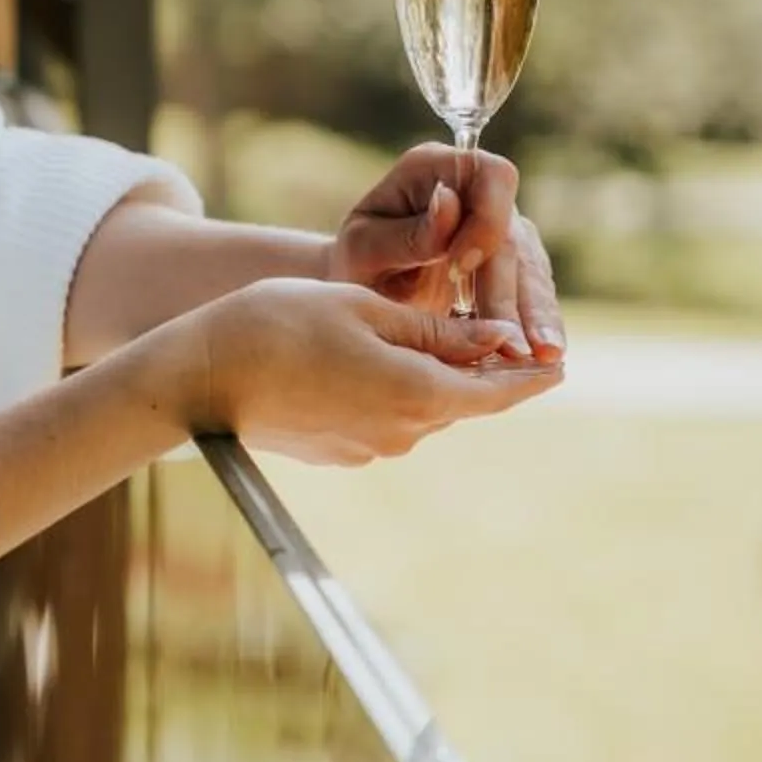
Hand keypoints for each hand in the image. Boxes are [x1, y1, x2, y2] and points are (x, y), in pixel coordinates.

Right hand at [159, 276, 561, 466]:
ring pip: (419, 405)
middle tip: (478, 326)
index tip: (560, 364)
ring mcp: (372, 448)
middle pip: (458, 397)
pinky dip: (384, 389)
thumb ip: (437, 330)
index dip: (530, 375)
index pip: (498, 391)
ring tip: (398, 332)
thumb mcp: (365, 309)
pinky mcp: (342, 453)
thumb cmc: (280, 324)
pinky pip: (383, 417)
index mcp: (420, 393)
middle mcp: (405, 433)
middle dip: (470, 364)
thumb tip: (498, 341)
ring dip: (422, 373)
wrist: (202, 377)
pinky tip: (347, 358)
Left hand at [325, 143, 564, 363]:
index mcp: (437, 167)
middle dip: (512, 293)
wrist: (362, 284)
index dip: (485, 219)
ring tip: (543, 357)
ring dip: (538, 316)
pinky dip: (537, 326)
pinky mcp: (515, 265)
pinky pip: (533, 294)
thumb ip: (407, 232)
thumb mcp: (366, 247)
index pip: (488, 176)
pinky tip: (543, 358)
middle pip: (513, 235)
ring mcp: (503, 227)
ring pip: (532, 270)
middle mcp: (479, 192)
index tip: (460, 268)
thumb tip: (449, 202)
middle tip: (513, 343)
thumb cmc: (358, 259)